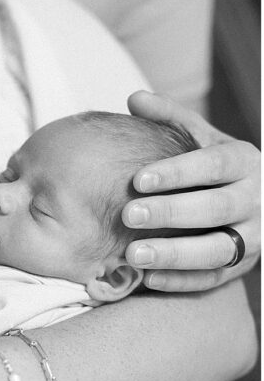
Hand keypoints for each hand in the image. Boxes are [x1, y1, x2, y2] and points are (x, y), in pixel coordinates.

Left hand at [123, 91, 259, 290]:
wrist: (257, 201)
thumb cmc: (215, 167)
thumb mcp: (201, 138)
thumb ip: (170, 119)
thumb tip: (135, 99)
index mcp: (244, 162)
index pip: (214, 165)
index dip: (177, 173)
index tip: (138, 179)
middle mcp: (254, 200)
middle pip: (216, 208)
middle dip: (171, 213)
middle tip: (129, 215)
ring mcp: (253, 238)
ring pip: (217, 250)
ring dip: (174, 254)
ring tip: (133, 255)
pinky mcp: (242, 268)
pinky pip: (213, 279)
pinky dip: (181, 281)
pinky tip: (147, 279)